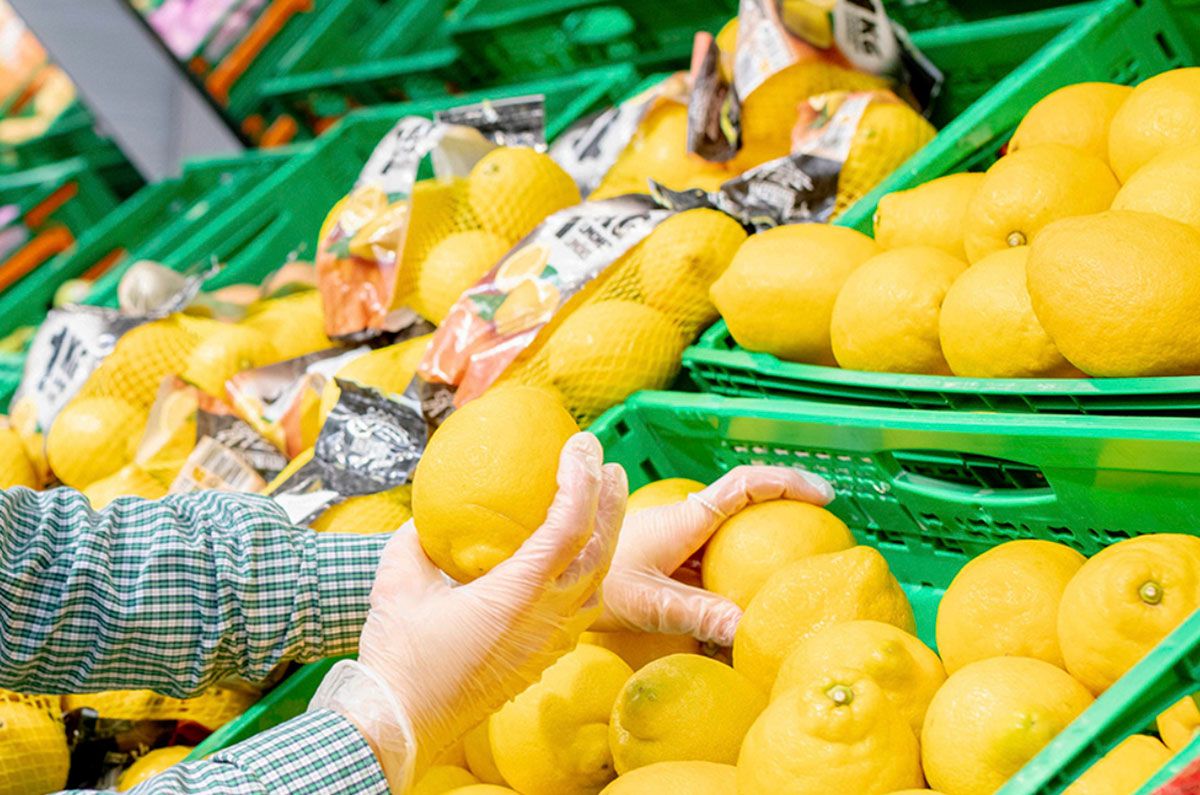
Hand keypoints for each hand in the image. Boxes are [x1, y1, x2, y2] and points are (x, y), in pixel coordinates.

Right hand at [311, 432, 626, 786]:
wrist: (403, 722)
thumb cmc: (400, 655)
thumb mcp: (398, 582)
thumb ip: (417, 541)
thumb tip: (428, 517)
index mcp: (519, 593)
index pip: (569, 525)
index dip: (582, 479)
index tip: (582, 445)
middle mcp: (547, 617)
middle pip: (600, 550)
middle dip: (610, 502)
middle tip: (608, 465)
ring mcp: (550, 641)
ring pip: (598, 582)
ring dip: (605, 539)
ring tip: (602, 505)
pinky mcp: (543, 657)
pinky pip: (583, 609)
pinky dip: (589, 574)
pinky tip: (574, 560)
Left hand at [591, 465, 833, 645]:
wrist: (560, 583)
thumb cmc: (600, 586)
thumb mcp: (651, 603)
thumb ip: (698, 614)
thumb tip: (747, 629)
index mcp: (686, 520)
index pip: (745, 487)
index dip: (786, 482)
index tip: (823, 493)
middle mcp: (687, 522)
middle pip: (747, 505)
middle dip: (787, 508)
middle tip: (826, 529)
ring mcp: (681, 538)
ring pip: (732, 534)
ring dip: (762, 543)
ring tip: (798, 566)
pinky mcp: (674, 558)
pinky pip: (716, 558)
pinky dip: (739, 569)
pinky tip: (752, 599)